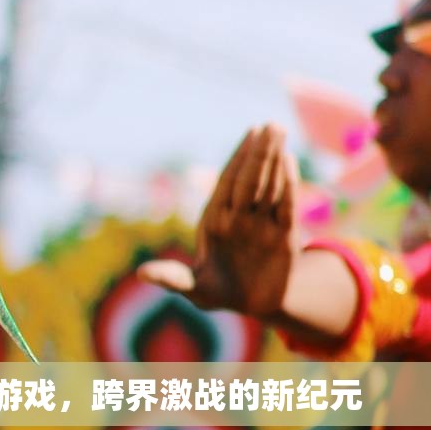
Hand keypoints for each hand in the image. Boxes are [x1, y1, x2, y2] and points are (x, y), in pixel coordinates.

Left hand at [141, 126, 297, 319]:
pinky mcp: (284, 235)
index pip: (229, 182)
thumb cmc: (217, 291)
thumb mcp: (193, 288)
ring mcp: (262, 223)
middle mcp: (240, 216)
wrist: (253, 305)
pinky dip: (288, 185)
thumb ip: (171, 278)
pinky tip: (289, 162)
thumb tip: (141, 274)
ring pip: (269, 187)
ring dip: (275, 160)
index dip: (239, 158)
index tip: (250, 133)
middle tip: (271, 124)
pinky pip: (286, 206)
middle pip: (251, 179)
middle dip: (260, 153)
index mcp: (216, 220)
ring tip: (280, 131)